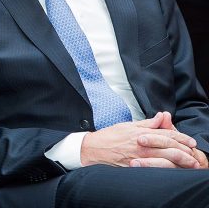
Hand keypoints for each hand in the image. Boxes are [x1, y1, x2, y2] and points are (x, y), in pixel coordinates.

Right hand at [81, 112, 199, 168]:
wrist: (92, 150)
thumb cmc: (109, 137)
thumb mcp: (128, 125)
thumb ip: (147, 123)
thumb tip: (162, 116)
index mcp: (142, 133)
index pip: (167, 134)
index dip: (182, 138)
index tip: (191, 142)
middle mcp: (143, 146)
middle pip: (170, 148)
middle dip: (185, 152)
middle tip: (194, 155)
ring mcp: (140, 158)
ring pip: (166, 160)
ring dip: (180, 162)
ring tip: (190, 164)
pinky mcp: (136, 168)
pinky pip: (155, 169)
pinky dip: (167, 170)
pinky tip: (173, 171)